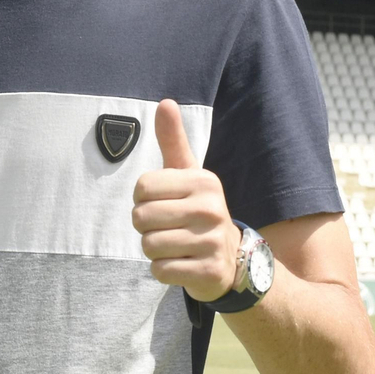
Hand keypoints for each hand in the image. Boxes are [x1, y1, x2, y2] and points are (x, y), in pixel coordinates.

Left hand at [131, 99, 240, 303]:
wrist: (234, 260)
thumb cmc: (198, 211)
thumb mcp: (189, 174)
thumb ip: (173, 141)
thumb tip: (165, 102)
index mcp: (203, 181)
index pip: (142, 187)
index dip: (142, 199)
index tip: (162, 203)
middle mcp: (210, 208)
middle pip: (141, 217)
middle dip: (146, 227)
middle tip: (168, 228)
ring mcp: (211, 241)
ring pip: (149, 246)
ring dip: (154, 250)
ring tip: (176, 245)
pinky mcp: (208, 271)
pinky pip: (160, 270)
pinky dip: (163, 270)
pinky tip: (182, 263)